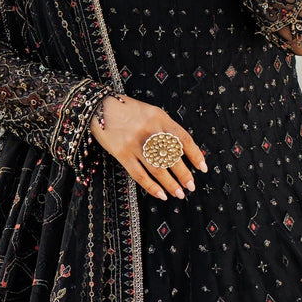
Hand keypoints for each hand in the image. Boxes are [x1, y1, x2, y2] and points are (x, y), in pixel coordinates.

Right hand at [89, 93, 207, 200]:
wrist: (98, 107)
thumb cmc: (128, 111)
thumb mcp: (151, 112)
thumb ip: (166, 128)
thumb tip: (182, 152)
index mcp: (161, 118)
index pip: (184, 139)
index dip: (195, 155)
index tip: (203, 168)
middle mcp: (150, 131)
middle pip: (173, 157)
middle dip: (184, 174)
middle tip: (191, 186)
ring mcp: (136, 143)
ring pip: (158, 169)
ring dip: (171, 184)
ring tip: (179, 194)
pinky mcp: (122, 154)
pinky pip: (139, 175)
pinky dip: (151, 187)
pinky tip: (161, 194)